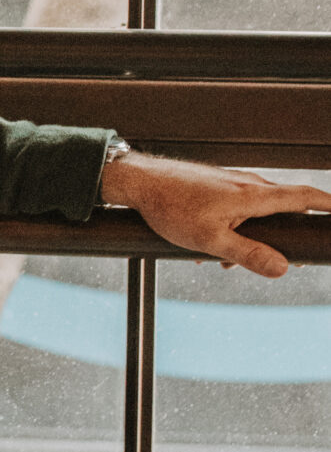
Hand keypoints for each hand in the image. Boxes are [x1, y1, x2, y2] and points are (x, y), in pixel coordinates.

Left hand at [102, 153, 330, 277]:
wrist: (138, 183)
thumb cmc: (170, 207)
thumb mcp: (210, 240)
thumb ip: (247, 255)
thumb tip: (283, 269)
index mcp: (253, 195)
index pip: (304, 197)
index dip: (328, 206)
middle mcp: (249, 184)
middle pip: (285, 208)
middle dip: (286, 236)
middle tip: (286, 259)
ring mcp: (233, 183)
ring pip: (258, 213)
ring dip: (251, 238)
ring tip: (225, 262)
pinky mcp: (218, 186)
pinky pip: (238, 210)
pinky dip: (233, 230)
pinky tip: (207, 250)